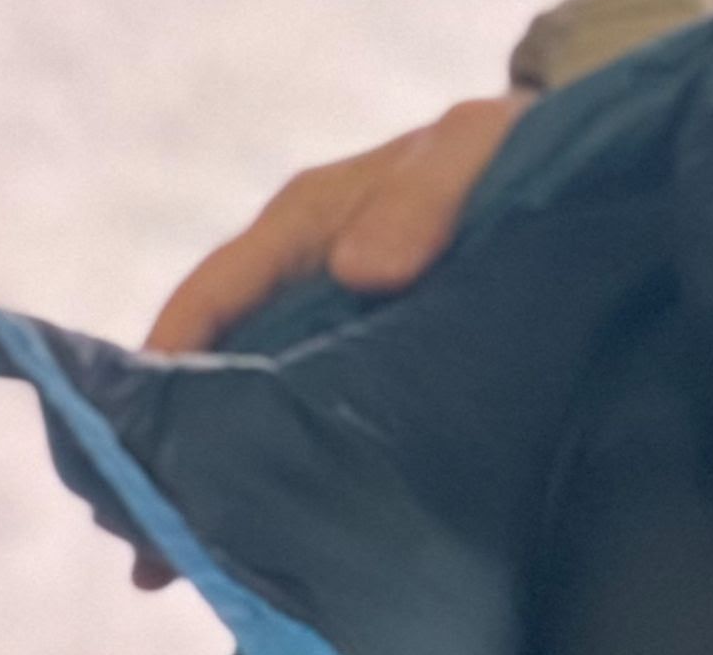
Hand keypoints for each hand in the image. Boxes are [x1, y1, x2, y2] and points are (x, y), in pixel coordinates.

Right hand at [126, 93, 529, 589]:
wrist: (582, 159)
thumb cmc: (511, 144)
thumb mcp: (472, 146)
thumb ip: (423, 195)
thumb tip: (360, 271)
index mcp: (304, 220)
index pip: (211, 298)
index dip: (162, 372)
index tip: (130, 453)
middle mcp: (301, 276)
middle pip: (215, 371)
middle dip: (177, 452)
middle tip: (155, 551)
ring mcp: (333, 321)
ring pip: (258, 405)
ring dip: (229, 474)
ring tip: (196, 568)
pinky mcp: (374, 358)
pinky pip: (316, 416)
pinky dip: (293, 467)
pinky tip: (286, 533)